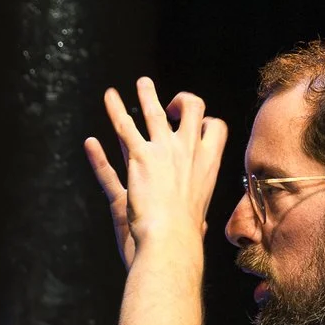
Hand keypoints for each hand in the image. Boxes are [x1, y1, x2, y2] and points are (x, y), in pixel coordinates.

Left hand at [84, 77, 228, 268]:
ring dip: (148, 94)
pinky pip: (125, 127)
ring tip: (142, 82)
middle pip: (192, 110)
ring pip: (155, 111)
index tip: (197, 126)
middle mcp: (189, 151)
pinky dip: (116, 111)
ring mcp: (164, 150)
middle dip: (183, 100)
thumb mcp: (197, 221)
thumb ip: (197, 216)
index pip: (215, 128)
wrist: (171, 241)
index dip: (206, 122)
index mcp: (208, 164)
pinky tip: (109, 99)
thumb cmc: (185, 237)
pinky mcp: (139, 157)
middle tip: (171, 105)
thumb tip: (199, 226)